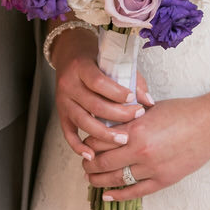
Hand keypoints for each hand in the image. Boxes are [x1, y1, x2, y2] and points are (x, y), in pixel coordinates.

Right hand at [50, 27, 151, 158]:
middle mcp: (69, 84)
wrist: (69, 55)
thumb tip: (148, 101)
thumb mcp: (111, 62)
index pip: (98, 82)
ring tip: (122, 140)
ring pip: (83, 121)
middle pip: (94, 104)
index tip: (133, 98)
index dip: (117, 93)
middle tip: (136, 117)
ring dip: (104, 134)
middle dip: (118, 114)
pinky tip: (92, 155)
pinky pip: (68, 133)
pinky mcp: (61, 114)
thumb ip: (131, 80)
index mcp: (81, 67)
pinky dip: (79, 146)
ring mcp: (63, 101)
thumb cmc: (95, 59)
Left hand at [81, 96, 209, 199]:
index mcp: (135, 128)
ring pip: (116, 179)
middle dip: (89, 164)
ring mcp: (152, 168)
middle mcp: (140, 150)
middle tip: (84, 164)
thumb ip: (129, 118)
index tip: (85, 145)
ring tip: (91, 179)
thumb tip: (109, 124)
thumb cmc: (183, 112)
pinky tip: (108, 195)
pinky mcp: (163, 180)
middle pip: (102, 162)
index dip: (88, 144)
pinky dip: (118, 195)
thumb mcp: (150, 108)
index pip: (99, 140)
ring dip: (99, 180)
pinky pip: (135, 192)